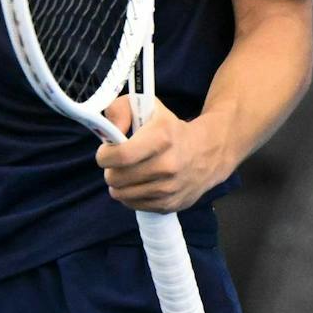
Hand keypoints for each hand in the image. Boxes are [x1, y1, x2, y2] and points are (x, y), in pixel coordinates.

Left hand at [95, 95, 223, 212]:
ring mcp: (169, 188)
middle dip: (110, 169)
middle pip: (117, 178)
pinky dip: (130, 196)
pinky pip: (133, 205)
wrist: (208, 152)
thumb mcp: (148, 107)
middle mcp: (167, 165)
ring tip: (127, 172)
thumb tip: (108, 133)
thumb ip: (120, 110)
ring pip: (121, 195)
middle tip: (117, 162)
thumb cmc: (170, 129)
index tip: (106, 151)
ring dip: (118, 184)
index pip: (121, 155)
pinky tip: (138, 183)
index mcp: (162, 138)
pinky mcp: (170, 205)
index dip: (105, 155)